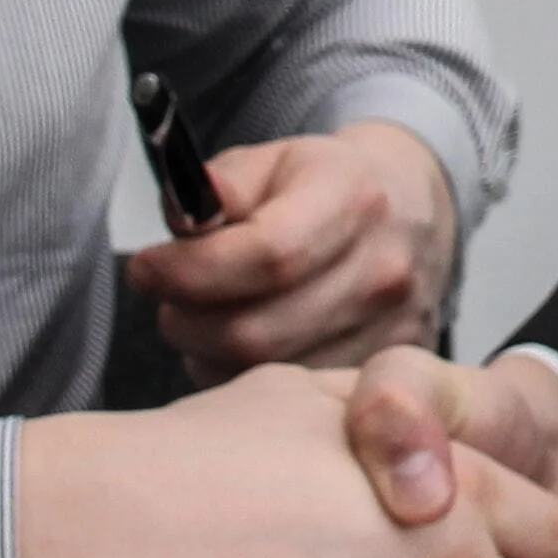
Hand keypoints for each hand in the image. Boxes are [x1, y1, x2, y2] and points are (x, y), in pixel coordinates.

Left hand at [122, 121, 455, 379]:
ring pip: (265, 374)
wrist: (410, 213)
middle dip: (187, 321)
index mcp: (353, 200)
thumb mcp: (272, 161)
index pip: (265, 255)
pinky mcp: (380, 372)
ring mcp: (389, 331)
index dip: (189, 270)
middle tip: (168, 300)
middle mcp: (381, 270)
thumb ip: (219, 186)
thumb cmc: (327, 187)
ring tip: (203, 319)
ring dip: (208, 355)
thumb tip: (183, 220)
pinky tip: (237, 345)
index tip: (147, 268)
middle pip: (256, 330)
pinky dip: (244, 377)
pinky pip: (291, 397)